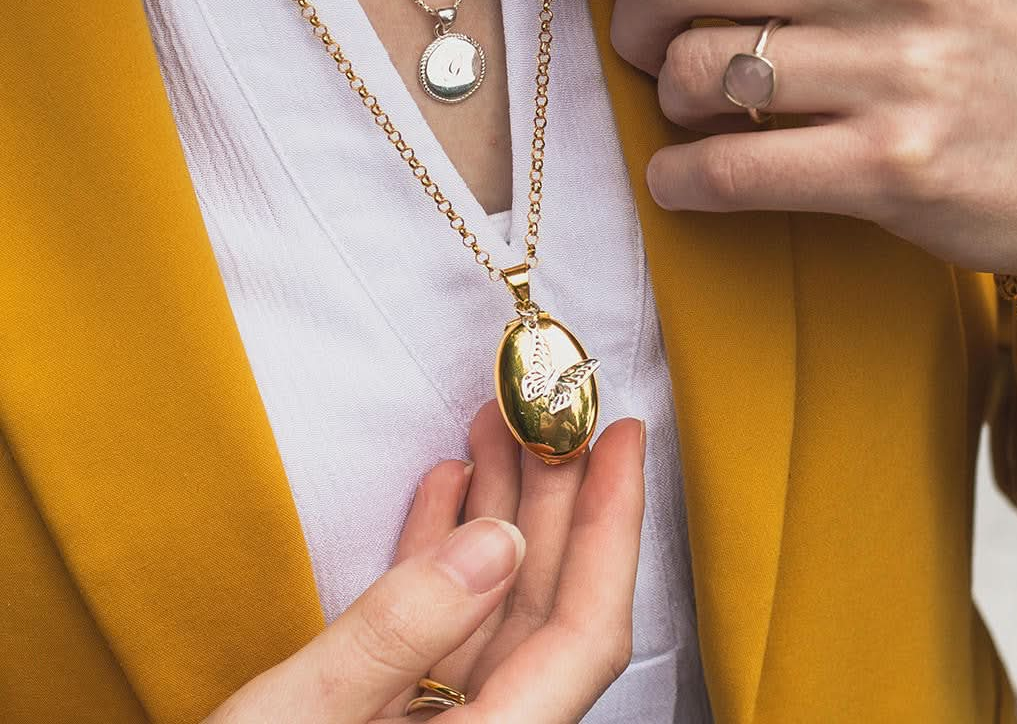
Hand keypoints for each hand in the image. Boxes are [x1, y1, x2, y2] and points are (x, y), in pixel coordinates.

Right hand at [203, 403, 644, 723]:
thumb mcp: (304, 718)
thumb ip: (402, 632)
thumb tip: (499, 543)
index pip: (586, 628)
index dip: (613, 525)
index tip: (623, 440)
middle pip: (543, 601)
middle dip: (552, 495)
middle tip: (547, 414)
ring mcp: (439, 721)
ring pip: (493, 601)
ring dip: (496, 510)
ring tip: (492, 429)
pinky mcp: (395, 709)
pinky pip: (440, 619)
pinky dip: (440, 549)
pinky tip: (443, 488)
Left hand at [462, 0, 1016, 276]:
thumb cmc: (959, 23)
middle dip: (630, 16)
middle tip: (658, 44)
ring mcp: (903, 62)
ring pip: (693, 71)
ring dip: (670, 98)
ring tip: (717, 107)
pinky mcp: (896, 163)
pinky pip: (724, 170)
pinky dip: (681, 177)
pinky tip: (694, 174)